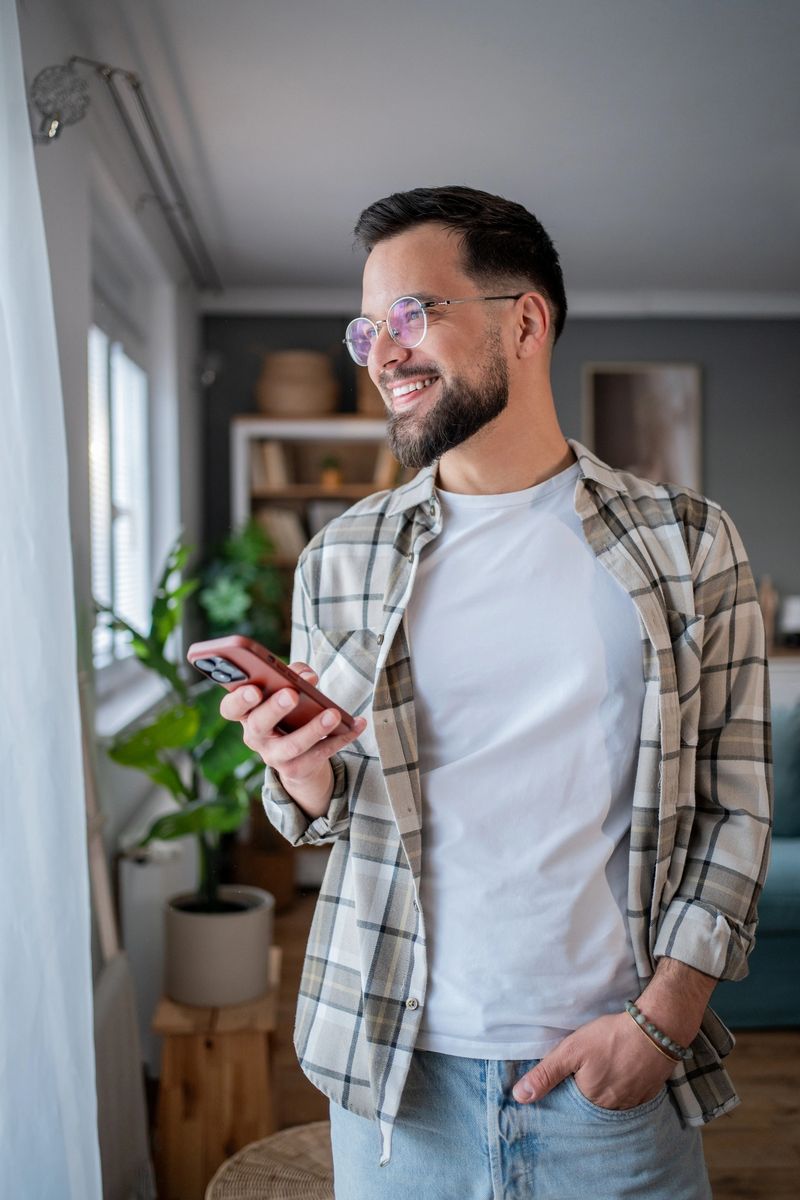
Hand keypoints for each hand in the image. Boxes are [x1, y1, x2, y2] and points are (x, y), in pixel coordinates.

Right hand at [219, 661, 366, 800]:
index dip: (239, 700)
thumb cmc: (289, 711)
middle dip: (274, 709)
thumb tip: (307, 676)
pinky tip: (357, 724)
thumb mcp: (287, 690)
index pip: (231, 708)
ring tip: (333, 714)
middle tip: (291, 694)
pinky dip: (342, 738)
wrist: (298, 755)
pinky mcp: (296, 769)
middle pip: (258, 725)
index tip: (253, 690)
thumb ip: (293, 675)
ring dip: (313, 729)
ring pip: (291, 745)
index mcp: (246, 713)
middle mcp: (255, 737)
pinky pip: (320, 754)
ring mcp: (274, 756)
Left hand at [512, 1013, 678, 1109]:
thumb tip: (519, 1097)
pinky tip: (620, 1070)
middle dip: (585, 1090)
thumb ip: (545, 1074)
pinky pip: (629, 1097)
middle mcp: (612, 1110)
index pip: (570, 1104)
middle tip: (588, 1067)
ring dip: (605, 1089)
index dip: (566, 1089)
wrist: (656, 1029)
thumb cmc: (610, 1038)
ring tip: (603, 1068)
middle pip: (591, 1104)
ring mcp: (632, 1104)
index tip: (567, 1074)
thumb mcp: (571, 1050)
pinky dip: (622, 1087)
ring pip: (610, 1101)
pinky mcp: (647, 1094)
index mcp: (590, 1102)